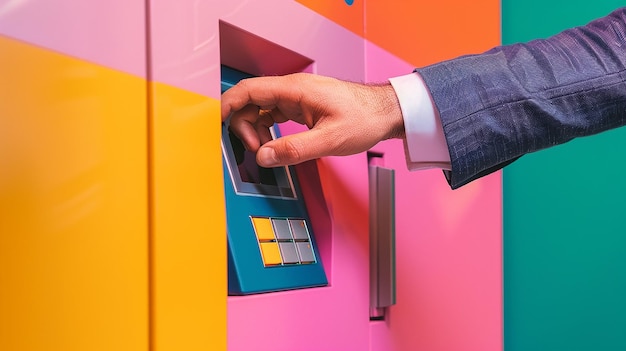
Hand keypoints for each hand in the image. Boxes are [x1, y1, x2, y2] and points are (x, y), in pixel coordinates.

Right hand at [220, 73, 404, 166]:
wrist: (385, 113)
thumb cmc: (365, 119)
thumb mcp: (330, 140)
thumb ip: (295, 150)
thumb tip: (264, 157)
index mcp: (295, 89)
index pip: (249, 90)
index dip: (228, 105)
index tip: (216, 123)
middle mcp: (292, 89)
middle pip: (250, 101)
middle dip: (243, 125)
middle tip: (254, 150)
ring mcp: (295, 97)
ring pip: (260, 109)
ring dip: (255, 130)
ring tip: (266, 150)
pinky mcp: (300, 106)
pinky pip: (272, 114)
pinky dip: (267, 130)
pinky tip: (274, 144)